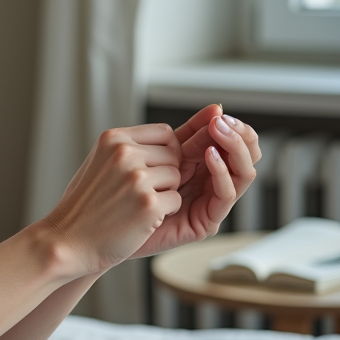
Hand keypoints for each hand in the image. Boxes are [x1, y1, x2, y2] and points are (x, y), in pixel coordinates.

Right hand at [39, 124, 183, 275]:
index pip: (164, 132)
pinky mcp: (148, 204)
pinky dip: (163, 213)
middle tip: (138, 192)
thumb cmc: (83, 205)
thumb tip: (169, 143)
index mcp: (112, 139)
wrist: (67, 240)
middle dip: (164, 174)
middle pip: (173, 154)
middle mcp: (123, 153)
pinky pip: (176, 200)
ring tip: (135, 204)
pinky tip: (139, 218)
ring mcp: (136, 178)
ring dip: (164, 193)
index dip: (166, 151)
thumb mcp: (99, 162)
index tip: (154, 168)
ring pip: (177, 176)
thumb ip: (127, 149)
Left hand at [127, 105, 260, 258]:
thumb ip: (180, 136)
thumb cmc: (117, 194)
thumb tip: (214, 108)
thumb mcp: (151, 155)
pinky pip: (226, 194)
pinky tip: (210, 156)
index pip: (227, 141)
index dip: (226, 125)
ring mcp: (209, 203)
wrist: (96, 232)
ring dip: (233, 148)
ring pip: (242, 173)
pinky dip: (222, 172)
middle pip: (243, 156)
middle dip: (238, 134)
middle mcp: (208, 183)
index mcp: (197, 165)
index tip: (216, 112)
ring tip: (219, 131)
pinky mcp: (205, 221)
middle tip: (223, 121)